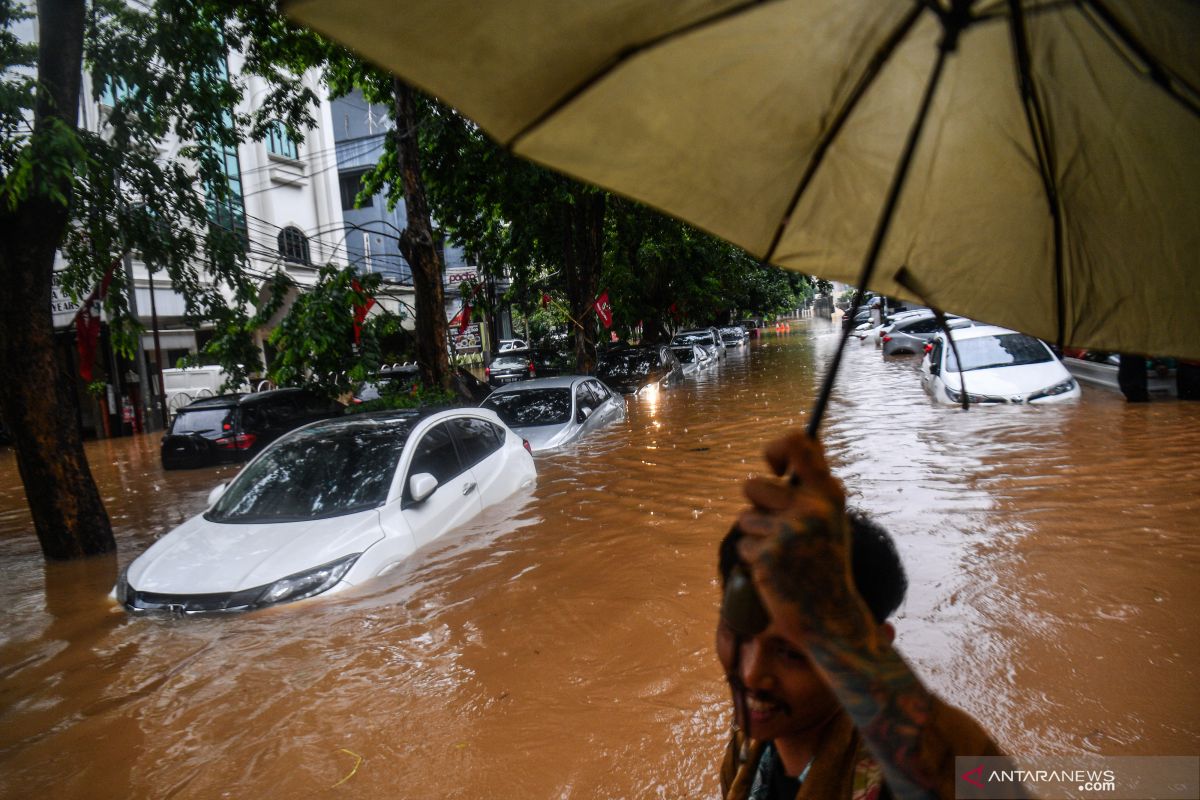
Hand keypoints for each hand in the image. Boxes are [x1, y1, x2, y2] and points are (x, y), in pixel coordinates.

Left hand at [734, 432, 875, 646]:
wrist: (831, 618)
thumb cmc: (825, 565)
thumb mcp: (828, 520)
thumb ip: (809, 490)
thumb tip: (782, 452)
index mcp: (829, 494)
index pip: (799, 444)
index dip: (776, 448)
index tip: (773, 466)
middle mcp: (810, 508)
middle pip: (752, 485)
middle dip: (755, 505)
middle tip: (776, 528)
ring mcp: (788, 532)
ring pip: (745, 517)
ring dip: (756, 535)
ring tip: (783, 555)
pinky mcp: (768, 556)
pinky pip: (744, 544)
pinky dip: (754, 559)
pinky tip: (777, 573)